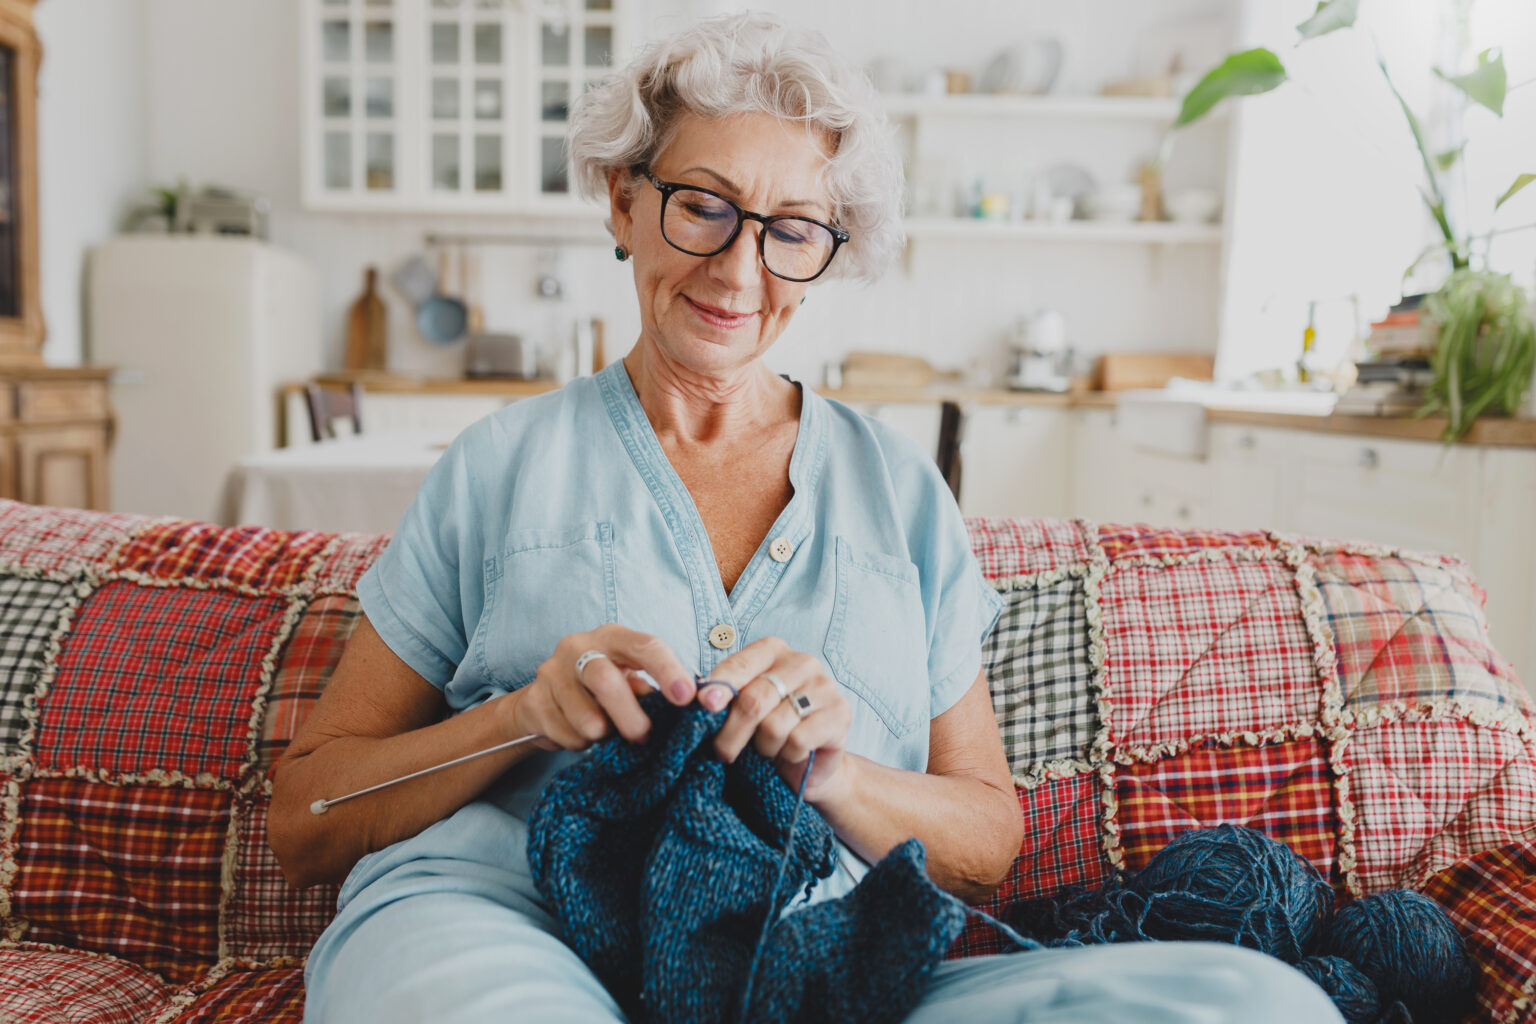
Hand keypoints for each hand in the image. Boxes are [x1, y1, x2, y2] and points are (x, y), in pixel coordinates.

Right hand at [507, 624, 694, 750]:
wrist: (544, 701)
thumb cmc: (600, 688)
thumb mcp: (628, 680)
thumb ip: (650, 690)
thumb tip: (681, 704)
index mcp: (611, 637)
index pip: (644, 645)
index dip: (667, 671)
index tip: (685, 698)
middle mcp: (578, 647)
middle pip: (604, 679)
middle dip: (628, 714)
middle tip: (644, 736)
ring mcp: (551, 672)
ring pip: (583, 714)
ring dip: (602, 734)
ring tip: (606, 735)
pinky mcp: (533, 700)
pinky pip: (564, 732)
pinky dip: (579, 743)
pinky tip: (582, 736)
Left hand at [703, 637, 852, 802]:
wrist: (810, 764)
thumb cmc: (769, 730)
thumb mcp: (743, 710)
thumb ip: (725, 698)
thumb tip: (702, 698)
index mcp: (773, 651)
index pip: (740, 665)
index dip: (720, 686)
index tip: (704, 705)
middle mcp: (802, 662)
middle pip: (754, 700)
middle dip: (732, 733)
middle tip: (723, 752)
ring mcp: (825, 686)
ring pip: (774, 725)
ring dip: (764, 747)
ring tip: (768, 749)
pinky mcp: (840, 713)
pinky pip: (798, 741)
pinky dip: (787, 755)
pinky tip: (791, 753)